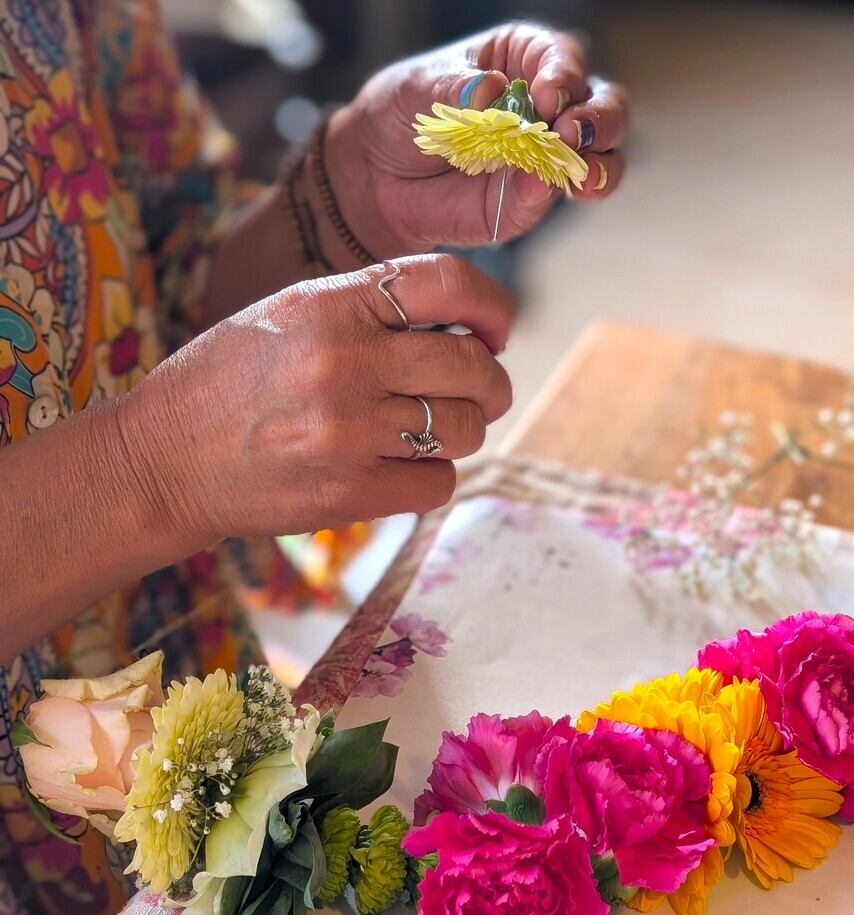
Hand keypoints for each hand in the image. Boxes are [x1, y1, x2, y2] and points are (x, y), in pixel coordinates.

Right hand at [123, 254, 512, 543]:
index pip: (450, 284)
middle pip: (474, 368)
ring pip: (465, 430)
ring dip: (463, 431)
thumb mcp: (291, 314)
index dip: (492, 307)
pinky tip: (401, 468)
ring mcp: (349, 433)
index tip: (496, 331)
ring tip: (430, 430)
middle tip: (482, 392)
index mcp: (333, 304)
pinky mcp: (349, 494)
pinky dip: (432, 478)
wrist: (161, 460)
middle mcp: (347, 363)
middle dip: (491, 383)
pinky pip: (439, 484)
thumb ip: (373, 310)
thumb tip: (467, 329)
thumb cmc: (229, 381)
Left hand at [326, 23, 628, 257]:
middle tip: (572, 131)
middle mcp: (548, 107)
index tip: (547, 95)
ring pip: (603, 156)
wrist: (377, 179)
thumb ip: (457, 89)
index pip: (564, 58)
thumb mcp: (418, 88)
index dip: (564, 75)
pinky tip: (539, 186)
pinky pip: (559, 194)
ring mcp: (546, 156)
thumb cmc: (400, 116)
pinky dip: (556, 191)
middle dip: (599, 119)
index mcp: (524, 59)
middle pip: (604, 106)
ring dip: (600, 163)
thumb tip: (493, 92)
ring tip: (578, 173)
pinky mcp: (533, 199)